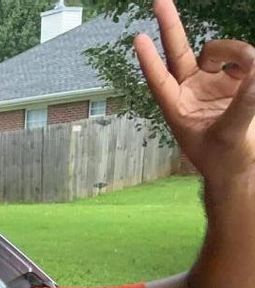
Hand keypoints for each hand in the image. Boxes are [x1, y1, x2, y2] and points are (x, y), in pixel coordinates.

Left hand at [135, 0, 254, 188]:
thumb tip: (253, 74)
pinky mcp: (236, 81)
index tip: (138, 39)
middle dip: (170, 25)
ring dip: (236, 55)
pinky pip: (242, 59)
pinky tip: (253, 75)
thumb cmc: (225, 160)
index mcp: (177, 107)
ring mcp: (212, 83)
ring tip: (253, 73)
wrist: (242, 169)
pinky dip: (249, 62)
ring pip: (219, 52)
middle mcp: (191, 90)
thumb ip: (243, 105)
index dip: (150, 60)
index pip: (160, 79)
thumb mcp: (230, 135)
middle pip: (178, 51)